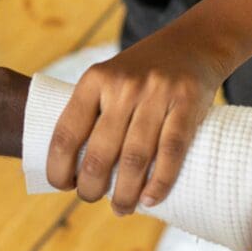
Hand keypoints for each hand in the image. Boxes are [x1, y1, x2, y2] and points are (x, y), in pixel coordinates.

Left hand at [47, 28, 224, 213]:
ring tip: (121, 208)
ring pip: (135, 158)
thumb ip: (93, 112)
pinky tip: (150, 199)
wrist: (192, 43)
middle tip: (91, 199)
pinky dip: (160, 182)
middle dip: (91, 187)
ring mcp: (156, 93)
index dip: (59, 166)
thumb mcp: (110, 78)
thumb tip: (73, 166)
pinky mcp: (187, 102)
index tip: (62, 184)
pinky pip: (171, 151)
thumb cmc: (142, 72)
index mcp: (94, 79)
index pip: (66, 132)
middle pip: (100, 152)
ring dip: (125, 193)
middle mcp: (123, 85)